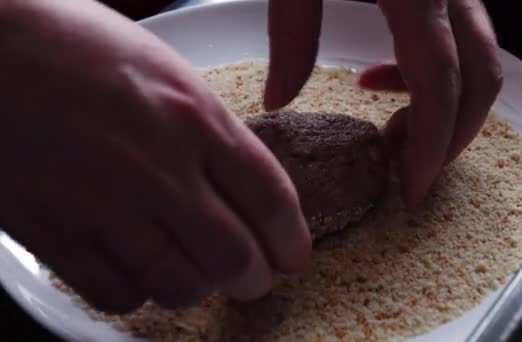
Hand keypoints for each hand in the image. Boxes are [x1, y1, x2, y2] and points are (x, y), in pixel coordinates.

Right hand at [0, 0, 309, 312]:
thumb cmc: (74, 44)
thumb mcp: (166, 70)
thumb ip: (211, 129)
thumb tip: (242, 180)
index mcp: (194, 117)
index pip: (269, 198)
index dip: (290, 239)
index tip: (293, 255)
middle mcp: (159, 168)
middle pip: (234, 255)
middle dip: (254, 278)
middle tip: (254, 279)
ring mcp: (105, 205)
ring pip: (179, 284)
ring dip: (199, 287)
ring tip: (198, 274)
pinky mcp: (55, 233)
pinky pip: (118, 293)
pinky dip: (139, 292)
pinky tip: (139, 272)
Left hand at [264, 0, 502, 205]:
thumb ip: (292, 32)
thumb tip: (278, 99)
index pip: (440, 83)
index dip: (432, 146)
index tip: (411, 191)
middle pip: (479, 77)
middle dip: (451, 136)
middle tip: (408, 169)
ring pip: (474, 58)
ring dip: (443, 106)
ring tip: (391, 128)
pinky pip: (455, 36)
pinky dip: (429, 71)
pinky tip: (376, 79)